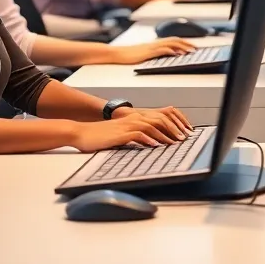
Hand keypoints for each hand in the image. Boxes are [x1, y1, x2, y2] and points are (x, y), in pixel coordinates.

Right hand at [70, 110, 187, 151]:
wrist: (81, 133)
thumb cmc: (99, 136)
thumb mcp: (120, 135)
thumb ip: (134, 136)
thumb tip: (149, 143)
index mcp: (134, 118)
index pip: (158, 118)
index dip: (171, 125)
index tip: (181, 133)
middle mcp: (132, 119)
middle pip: (158, 120)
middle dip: (173, 129)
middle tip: (183, 139)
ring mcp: (127, 126)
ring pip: (151, 126)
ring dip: (164, 135)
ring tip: (173, 143)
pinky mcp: (121, 134)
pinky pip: (139, 135)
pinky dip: (149, 139)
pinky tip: (156, 145)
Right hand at [118, 38, 195, 63]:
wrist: (117, 54)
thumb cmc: (129, 56)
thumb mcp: (144, 54)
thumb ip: (154, 53)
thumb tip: (164, 56)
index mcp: (155, 44)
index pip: (172, 40)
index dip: (183, 42)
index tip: (192, 46)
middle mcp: (155, 44)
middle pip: (174, 40)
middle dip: (186, 44)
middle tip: (195, 48)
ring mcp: (151, 47)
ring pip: (169, 44)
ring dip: (181, 47)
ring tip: (189, 51)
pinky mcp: (147, 52)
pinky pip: (160, 50)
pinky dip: (169, 51)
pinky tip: (175, 53)